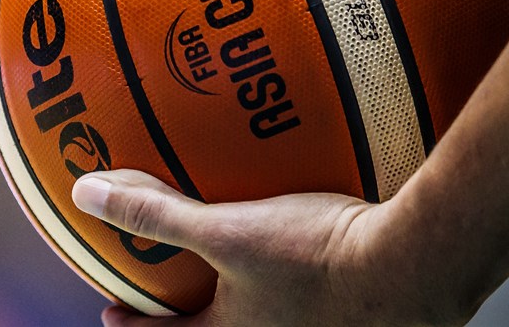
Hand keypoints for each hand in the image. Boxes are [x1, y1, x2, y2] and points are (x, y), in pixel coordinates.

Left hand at [71, 170, 478, 325]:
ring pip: (267, 320)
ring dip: (244, 299)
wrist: (421, 264)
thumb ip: (156, 215)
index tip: (114, 313)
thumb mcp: (226, 231)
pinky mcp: (358, 315)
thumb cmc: (322, 258)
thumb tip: (88, 194)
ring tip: (236, 272)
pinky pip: (309, 303)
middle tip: (171, 298)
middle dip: (191, 317)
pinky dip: (289, 282)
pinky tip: (304, 249)